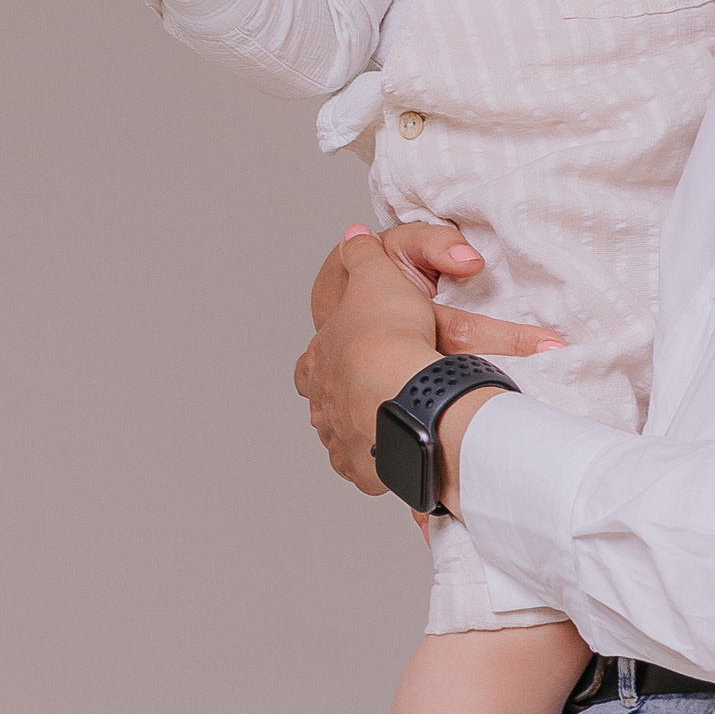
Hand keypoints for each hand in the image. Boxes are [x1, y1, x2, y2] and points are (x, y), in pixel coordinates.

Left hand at [293, 227, 558, 501]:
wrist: (400, 384)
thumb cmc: (387, 334)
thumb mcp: (376, 274)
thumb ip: (363, 254)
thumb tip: (351, 235)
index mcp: (320, 364)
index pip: (308, 368)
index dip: (321, 366)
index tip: (337, 370)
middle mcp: (324, 406)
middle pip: (325, 413)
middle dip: (342, 413)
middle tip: (368, 412)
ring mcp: (344, 441)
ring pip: (349, 447)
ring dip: (367, 445)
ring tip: (392, 447)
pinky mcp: (371, 470)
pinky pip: (378, 475)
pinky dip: (391, 473)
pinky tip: (406, 477)